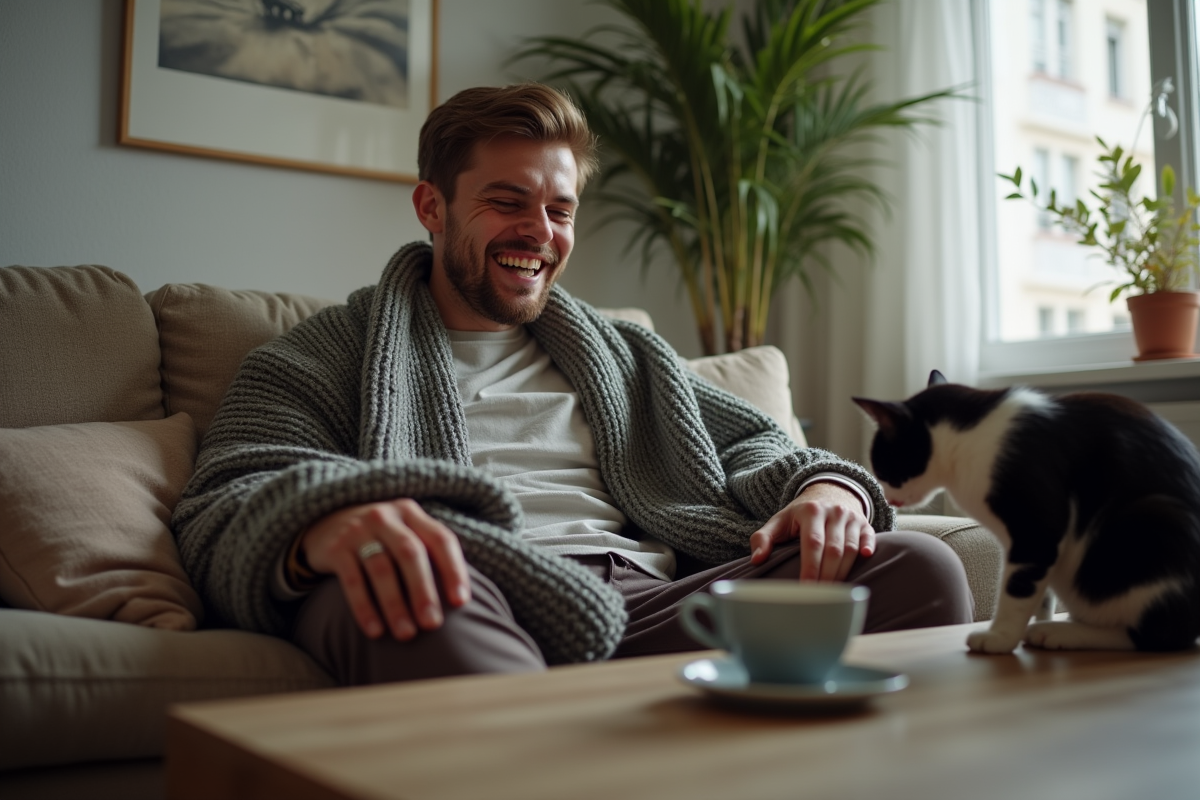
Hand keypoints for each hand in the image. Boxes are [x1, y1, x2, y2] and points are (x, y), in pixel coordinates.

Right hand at [300, 499, 470, 639]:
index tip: (460, 603)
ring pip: (381, 569)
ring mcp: (358, 530)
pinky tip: (375, 631)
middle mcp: (386, 517)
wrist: (326, 523)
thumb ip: (429, 554)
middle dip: (423, 591)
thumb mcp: (404, 534)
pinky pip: (353, 581)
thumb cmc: (380, 538)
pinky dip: (365, 608)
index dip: (453, 570)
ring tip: (406, 633)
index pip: (440, 539)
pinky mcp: (335, 548)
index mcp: (411, 513)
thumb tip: (458, 600)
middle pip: (411, 553)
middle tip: (432, 624)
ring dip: (395, 605)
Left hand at [749, 482, 874, 581]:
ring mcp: (851, 517)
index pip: (812, 543)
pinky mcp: (864, 523)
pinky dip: (868, 548)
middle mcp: (833, 512)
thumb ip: (763, 538)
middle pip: (833, 549)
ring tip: (833, 593)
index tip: (806, 589)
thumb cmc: (799, 515)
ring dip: (842, 572)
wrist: (827, 494)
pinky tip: (865, 559)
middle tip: (819, 597)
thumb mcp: (779, 521)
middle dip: (826, 576)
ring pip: (850, 548)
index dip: (810, 568)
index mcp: (810, 511)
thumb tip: (756, 559)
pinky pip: (869, 537)